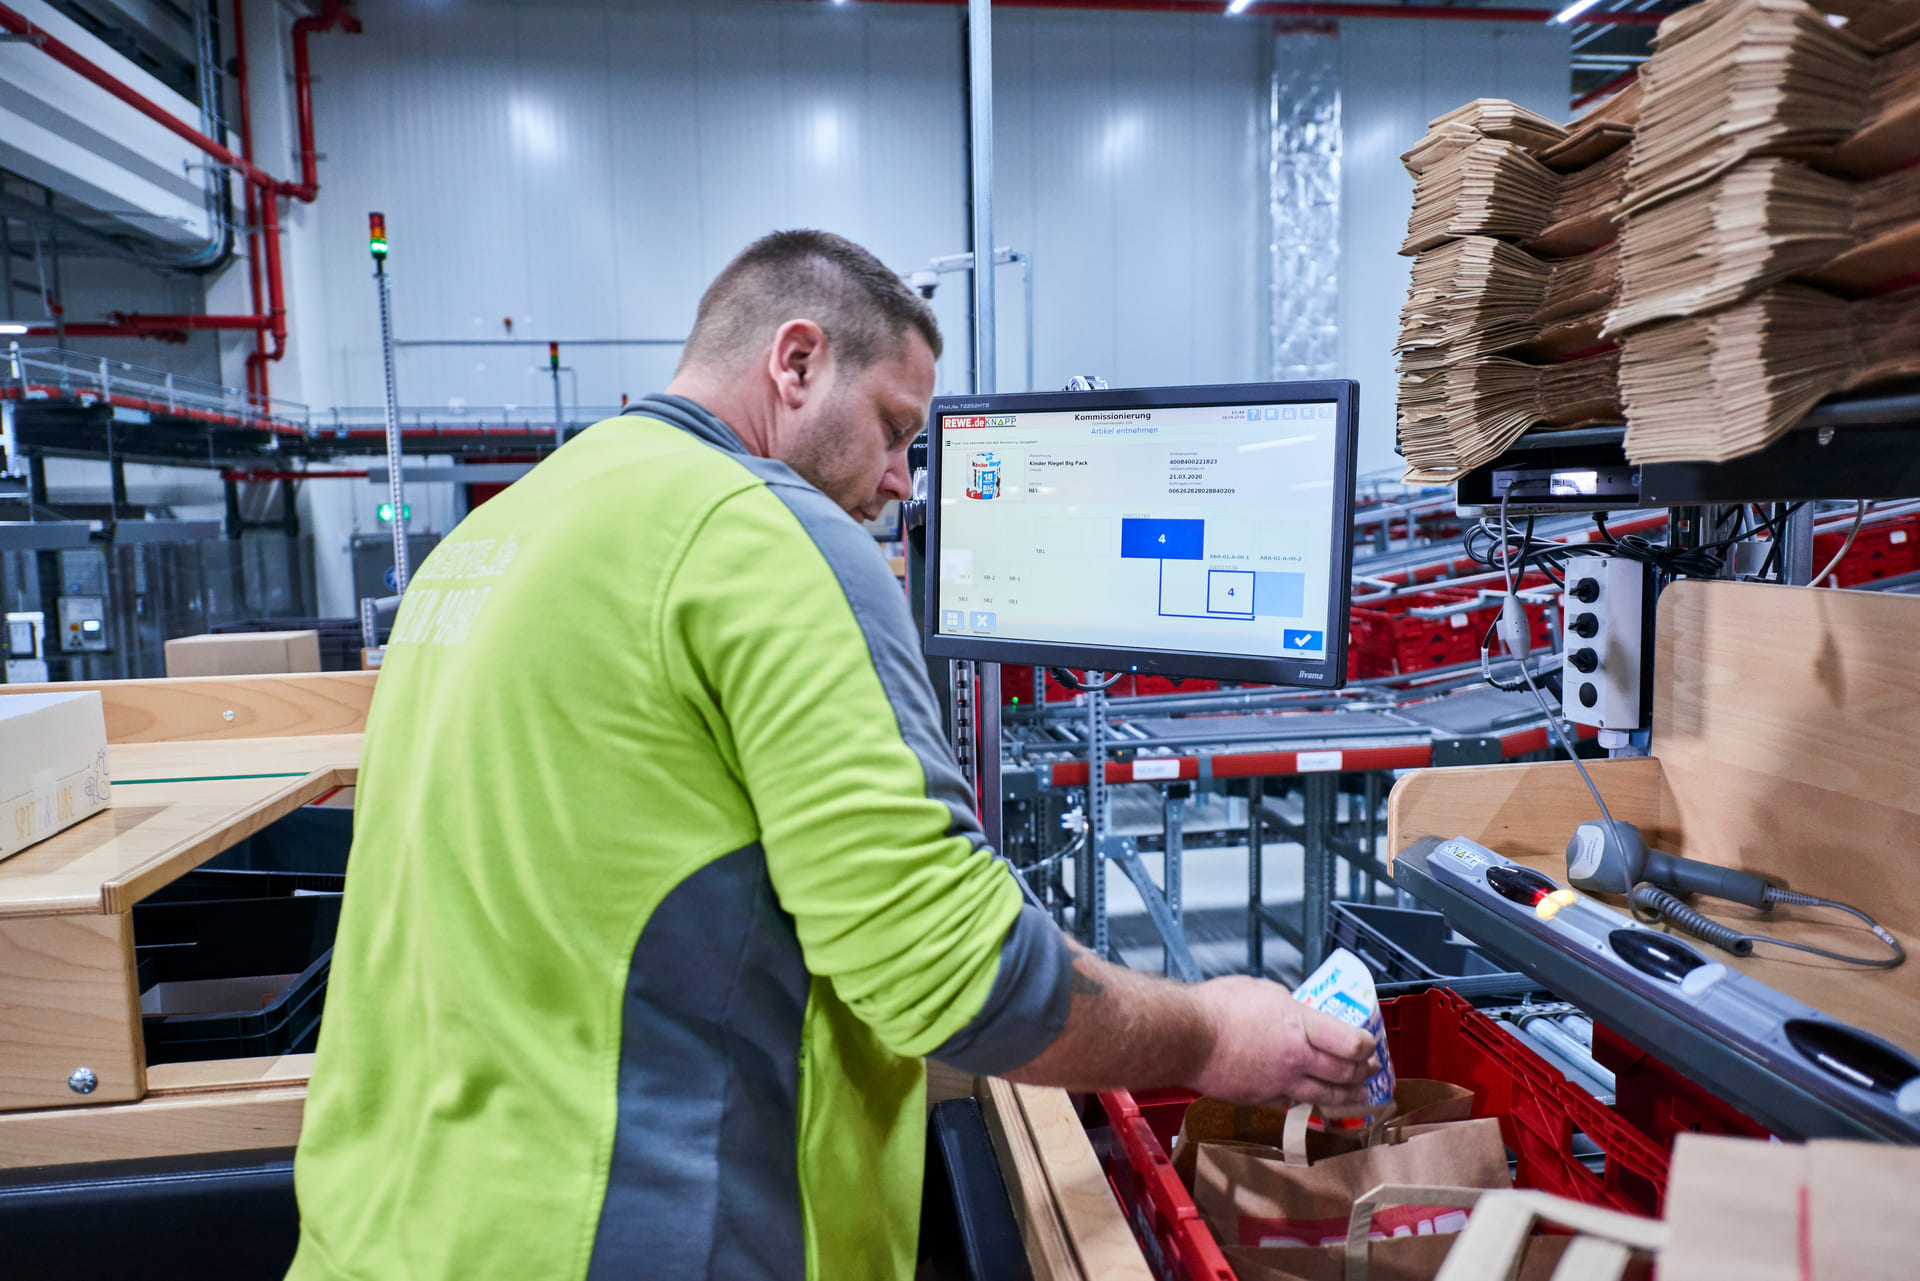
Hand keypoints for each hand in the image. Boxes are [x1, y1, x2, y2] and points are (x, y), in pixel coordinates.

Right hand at [1186, 976, 1379, 1110]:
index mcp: (1299, 1025)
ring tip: (1358, 1095)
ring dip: (1347, 1096)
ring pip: (1325, 1096)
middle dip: (1363, 1072)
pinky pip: (1293, 1104)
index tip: (1370, 1044)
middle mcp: (1296, 1058)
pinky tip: (1312, 1100)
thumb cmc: (1217, 1008)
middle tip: (1370, 1070)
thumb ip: (1289, 1006)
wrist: (1186, 1038)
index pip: (1352, 1042)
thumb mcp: (1263, 991)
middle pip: (1345, 1073)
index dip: (1367, 1045)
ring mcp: (1280, 1082)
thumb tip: (1299, 1012)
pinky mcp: (1262, 1098)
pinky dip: (1307, 1102)